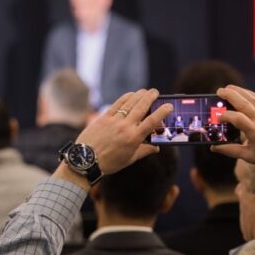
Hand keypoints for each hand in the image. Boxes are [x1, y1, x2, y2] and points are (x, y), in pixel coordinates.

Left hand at [54, 89, 171, 187]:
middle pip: (141, 107)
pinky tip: (131, 95)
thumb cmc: (109, 163)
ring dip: (139, 95)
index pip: (152, 122)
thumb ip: (144, 151)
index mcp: (134, 139)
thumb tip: (156, 148)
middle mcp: (125, 127)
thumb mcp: (129, 159)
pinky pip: (117, 104)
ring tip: (145, 91)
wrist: (86, 161)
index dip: (162, 112)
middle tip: (156, 92)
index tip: (168, 106)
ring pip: (130, 103)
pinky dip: (125, 97)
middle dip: (150, 97)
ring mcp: (114, 121)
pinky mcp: (103, 118)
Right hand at [210, 85, 254, 184]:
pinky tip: (245, 94)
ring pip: (254, 98)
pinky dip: (253, 96)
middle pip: (244, 102)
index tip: (218, 117)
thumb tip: (214, 148)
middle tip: (219, 91)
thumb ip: (231, 150)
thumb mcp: (250, 156)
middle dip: (230, 94)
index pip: (236, 118)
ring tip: (230, 88)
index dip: (225, 116)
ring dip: (240, 91)